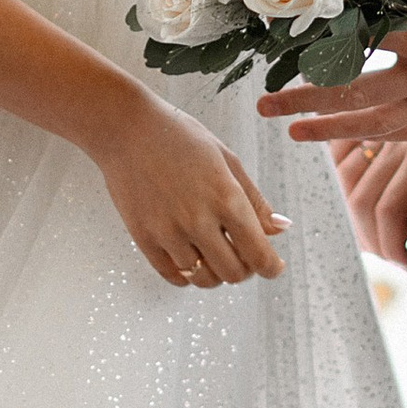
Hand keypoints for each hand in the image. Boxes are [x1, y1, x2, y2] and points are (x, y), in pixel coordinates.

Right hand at [98, 89, 288, 289]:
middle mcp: (198, 219)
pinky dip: (188, 274)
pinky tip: (191, 257)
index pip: (258, 254)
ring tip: (214, 254)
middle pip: (233, 273)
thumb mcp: (227, 160)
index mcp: (226, 197)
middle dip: (244, 270)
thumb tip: (280, 230)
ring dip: (215, 273)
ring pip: (203, 279)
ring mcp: (168, 231)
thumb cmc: (180, 137)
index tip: (272, 267)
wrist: (126, 129)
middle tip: (241, 256)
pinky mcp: (143, 238)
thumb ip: (255, 200)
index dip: (270, 268)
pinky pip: (173, 275)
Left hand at [261, 0, 406, 149]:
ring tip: (299, 133)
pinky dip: (384, 133)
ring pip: (385, 127)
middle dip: (308, 105)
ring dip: (338, 132)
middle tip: (267, 106)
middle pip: (359, 100)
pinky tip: (361, 134)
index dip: (321, 43)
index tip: (283, 43)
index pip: (360, 46)